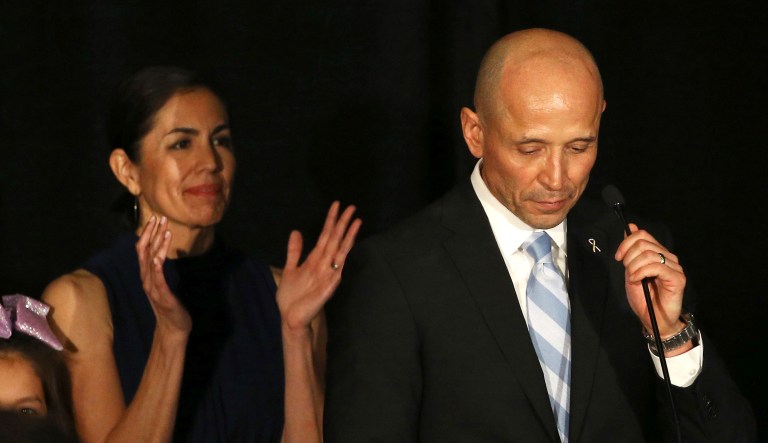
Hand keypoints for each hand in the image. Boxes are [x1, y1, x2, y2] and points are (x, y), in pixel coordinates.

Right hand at [136, 216, 191, 335]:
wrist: (172, 328)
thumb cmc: (169, 305)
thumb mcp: (163, 283)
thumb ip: (160, 270)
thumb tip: (161, 253)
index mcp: (147, 275)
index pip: (144, 249)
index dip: (147, 233)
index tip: (154, 218)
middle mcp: (147, 279)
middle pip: (146, 252)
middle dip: (152, 233)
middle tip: (159, 217)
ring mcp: (154, 288)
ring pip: (152, 262)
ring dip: (158, 245)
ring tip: (164, 230)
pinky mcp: (162, 296)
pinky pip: (158, 280)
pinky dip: (156, 269)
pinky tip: (157, 258)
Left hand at [276, 202, 361, 332]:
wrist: (290, 317)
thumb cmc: (291, 296)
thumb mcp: (289, 269)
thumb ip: (294, 251)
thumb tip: (296, 231)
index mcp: (315, 259)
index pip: (326, 235)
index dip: (331, 220)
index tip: (337, 204)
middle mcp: (324, 264)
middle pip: (335, 240)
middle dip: (343, 224)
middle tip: (351, 207)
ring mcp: (328, 275)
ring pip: (340, 252)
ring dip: (348, 237)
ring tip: (356, 222)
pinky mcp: (327, 289)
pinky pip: (336, 274)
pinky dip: (340, 264)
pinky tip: (345, 252)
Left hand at [614, 223, 686, 337]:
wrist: (654, 320)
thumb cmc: (644, 298)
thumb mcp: (631, 272)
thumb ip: (631, 252)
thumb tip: (630, 226)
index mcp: (657, 253)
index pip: (643, 235)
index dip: (626, 243)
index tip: (619, 257)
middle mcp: (668, 257)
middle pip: (644, 243)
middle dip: (629, 256)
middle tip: (628, 271)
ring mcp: (674, 267)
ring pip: (649, 254)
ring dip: (634, 266)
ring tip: (634, 278)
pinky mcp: (678, 278)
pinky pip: (656, 267)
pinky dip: (641, 272)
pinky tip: (638, 280)